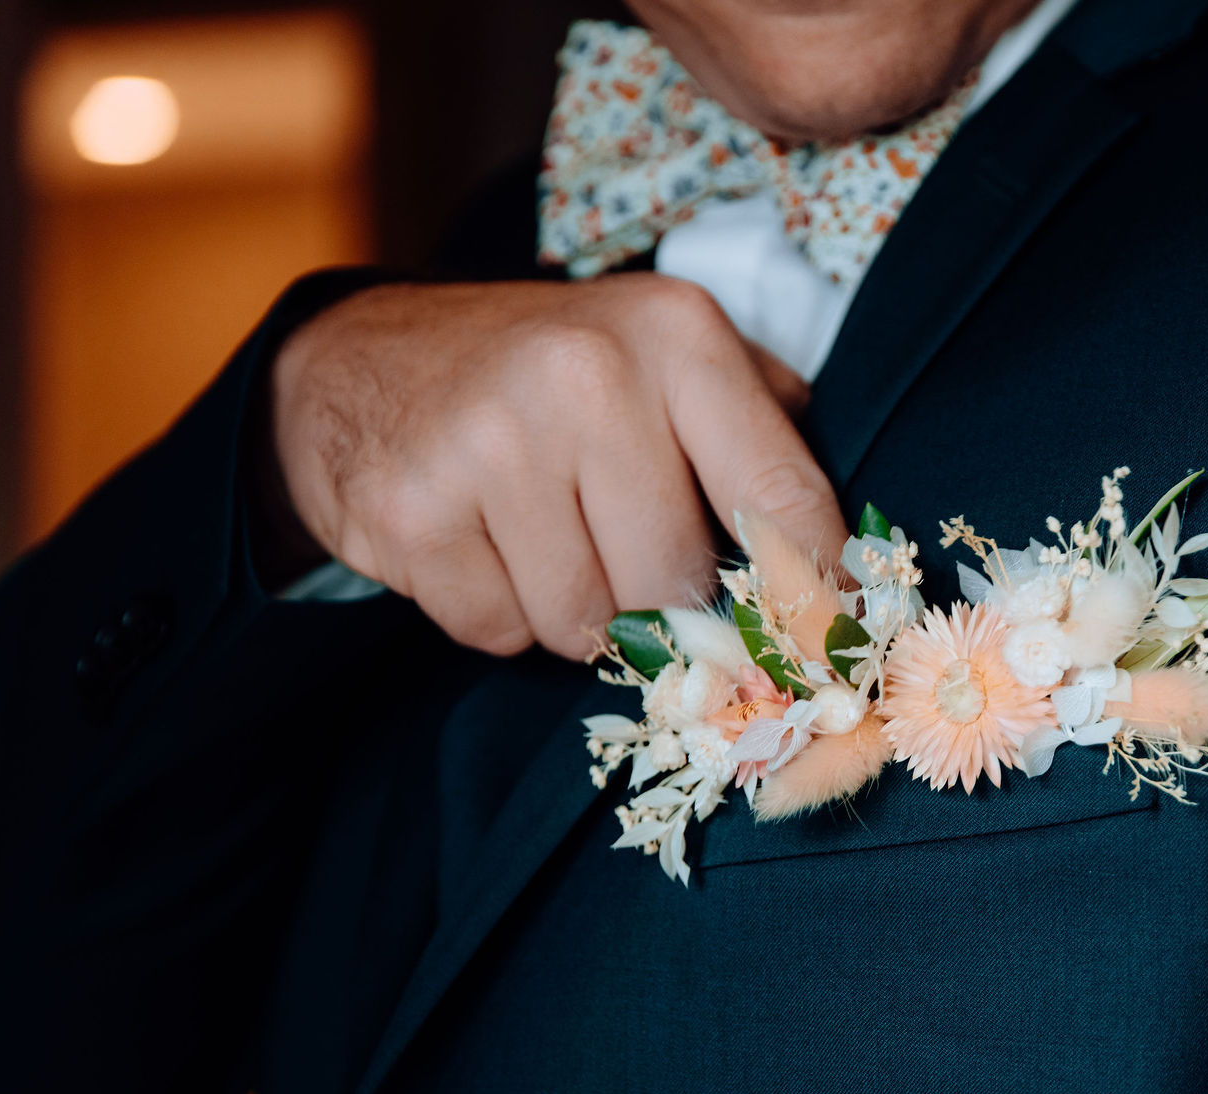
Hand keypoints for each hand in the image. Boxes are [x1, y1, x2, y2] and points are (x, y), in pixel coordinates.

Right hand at [266, 275, 842, 659]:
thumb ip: (759, 424)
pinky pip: (501, 632)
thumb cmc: (545, 373)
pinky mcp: (412, 510)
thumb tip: (850, 561)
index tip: (830, 643)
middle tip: (629, 565)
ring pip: (589, 622)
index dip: (813, 590)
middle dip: (663, 605)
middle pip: (679, 582)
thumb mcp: (660, 350)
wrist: (357, 359)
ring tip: (542, 540)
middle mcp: (587, 377)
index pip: (781, 494)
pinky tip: (478, 546)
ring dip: (576, 615)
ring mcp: (491, 443)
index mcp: (674, 336)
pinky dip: (498, 615)